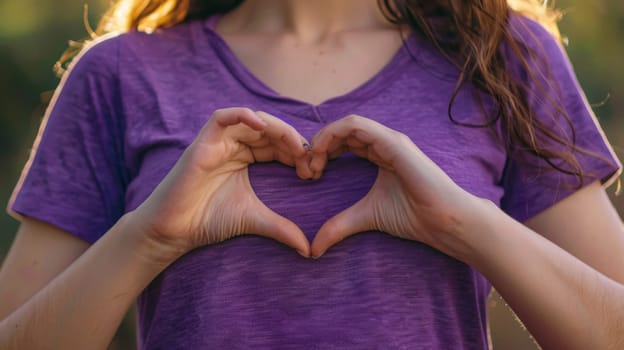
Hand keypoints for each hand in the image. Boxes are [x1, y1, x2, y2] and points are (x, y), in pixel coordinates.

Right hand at [129, 108, 311, 259]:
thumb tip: (309, 250)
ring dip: (277, 129)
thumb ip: (282, 229)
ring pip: (252, 120)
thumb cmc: (209, 221)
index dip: (298, 153)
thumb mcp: (255, 220)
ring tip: (295, 147)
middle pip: (269, 130)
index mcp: (246, 157)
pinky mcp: (202, 143)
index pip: (277, 145)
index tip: (314, 172)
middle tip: (310, 160)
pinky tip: (261, 126)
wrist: (174, 231)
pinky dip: (242, 115)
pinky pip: (221, 117)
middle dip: (293, 141)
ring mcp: (218, 142)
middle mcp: (233, 146)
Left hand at [308, 115, 478, 257]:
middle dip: (318, 147)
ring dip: (323, 139)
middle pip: (342, 132)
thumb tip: (313, 249)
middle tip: (306, 171)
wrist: (444, 221)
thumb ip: (339, 226)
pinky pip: (357, 126)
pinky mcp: (394, 142)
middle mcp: (384, 142)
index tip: (309, 175)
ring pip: (347, 124)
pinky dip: (334, 134)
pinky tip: (322, 154)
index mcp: (379, 153)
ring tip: (312, 163)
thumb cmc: (414, 216)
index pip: (343, 142)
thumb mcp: (365, 218)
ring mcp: (389, 139)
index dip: (321, 153)